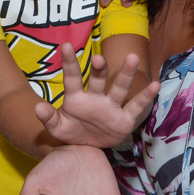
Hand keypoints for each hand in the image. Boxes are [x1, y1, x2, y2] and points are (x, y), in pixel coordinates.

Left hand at [36, 44, 158, 147]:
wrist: (87, 148)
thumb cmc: (71, 132)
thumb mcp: (57, 128)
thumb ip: (48, 118)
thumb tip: (37, 107)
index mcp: (76, 98)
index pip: (72, 78)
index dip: (69, 63)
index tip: (66, 46)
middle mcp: (95, 98)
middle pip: (98, 80)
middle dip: (99, 69)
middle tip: (99, 59)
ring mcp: (111, 107)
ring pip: (119, 88)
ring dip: (125, 74)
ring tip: (132, 58)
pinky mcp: (124, 119)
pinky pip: (135, 107)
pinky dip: (145, 97)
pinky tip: (155, 85)